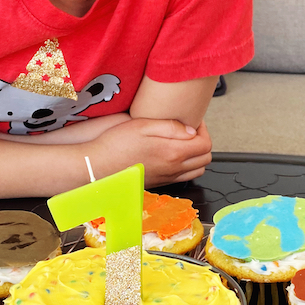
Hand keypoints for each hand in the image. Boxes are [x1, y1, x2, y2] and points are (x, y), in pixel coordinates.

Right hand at [88, 118, 211, 184]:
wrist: (98, 166)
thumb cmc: (116, 144)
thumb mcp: (143, 125)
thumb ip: (171, 127)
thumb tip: (191, 130)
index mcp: (173, 152)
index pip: (206, 144)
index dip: (204, 130)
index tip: (193, 121)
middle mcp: (173, 168)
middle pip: (205, 158)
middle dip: (203, 141)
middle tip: (190, 130)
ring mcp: (167, 178)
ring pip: (197, 170)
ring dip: (197, 155)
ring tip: (184, 142)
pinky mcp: (160, 183)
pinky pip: (184, 177)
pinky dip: (186, 166)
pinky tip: (173, 154)